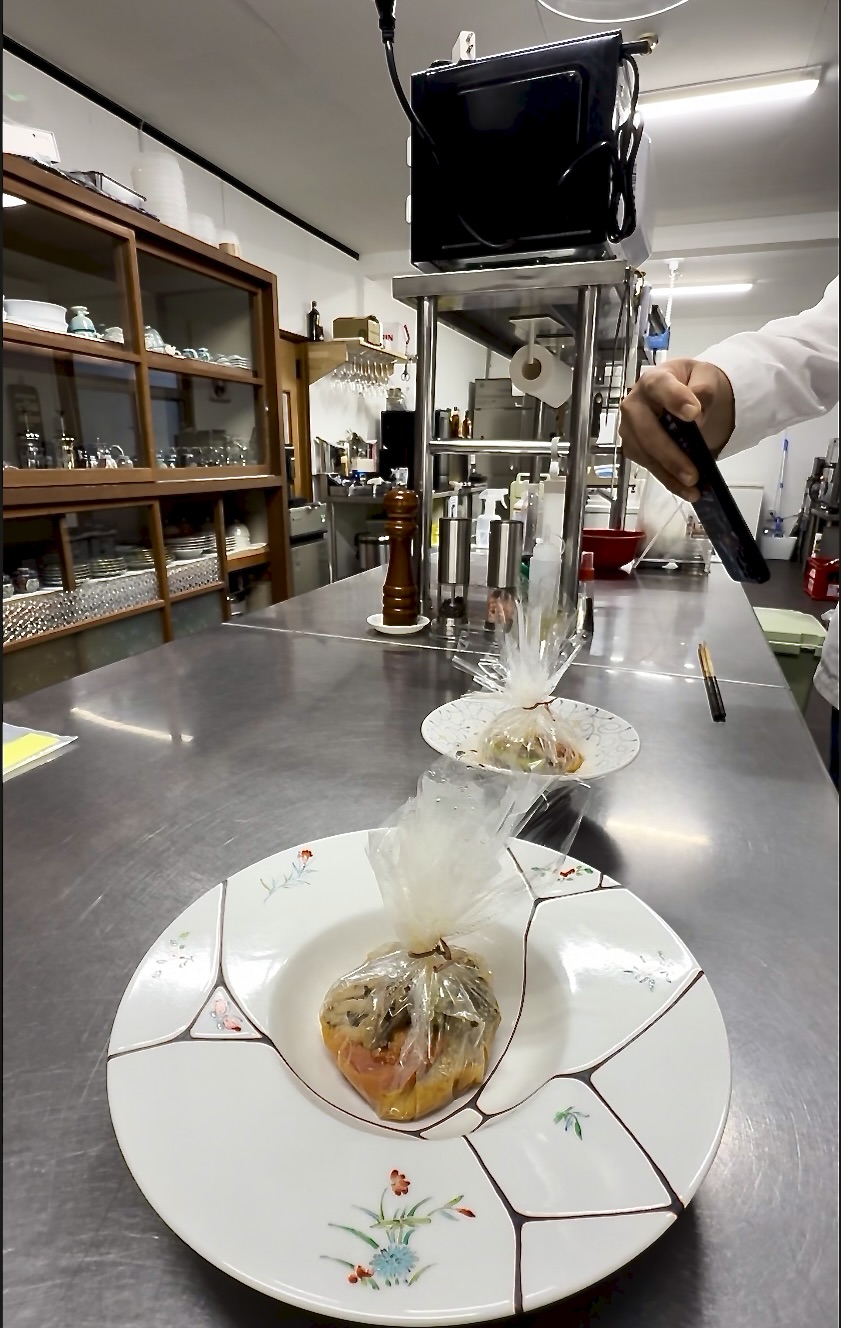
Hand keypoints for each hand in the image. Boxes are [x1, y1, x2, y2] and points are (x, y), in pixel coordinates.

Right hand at [619, 358, 735, 500]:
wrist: (686, 399)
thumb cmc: (693, 385)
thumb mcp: (706, 377)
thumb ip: (705, 388)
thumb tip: (697, 410)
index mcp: (654, 380)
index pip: (660, 387)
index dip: (675, 399)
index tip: (694, 413)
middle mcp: (635, 404)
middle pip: (646, 429)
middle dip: (669, 454)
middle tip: (692, 472)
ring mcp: (631, 428)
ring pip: (645, 454)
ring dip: (668, 473)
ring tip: (693, 486)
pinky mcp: (635, 449)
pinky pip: (649, 466)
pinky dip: (668, 480)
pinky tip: (687, 490)